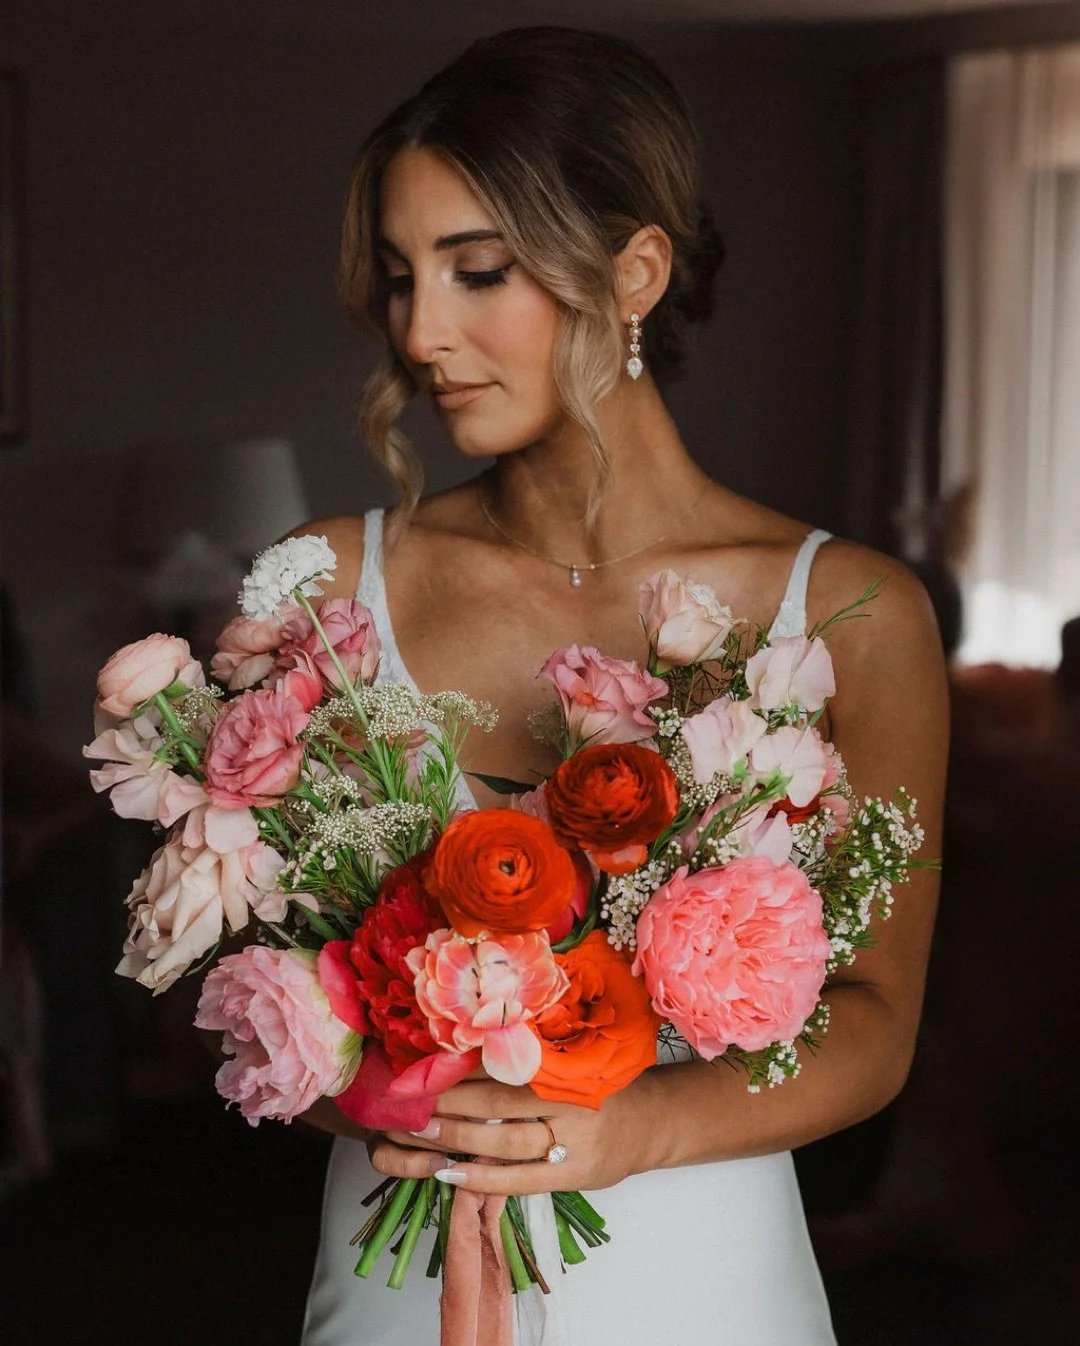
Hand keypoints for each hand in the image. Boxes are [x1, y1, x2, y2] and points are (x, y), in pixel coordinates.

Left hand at [368, 1076, 648, 1195]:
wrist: (651, 1122)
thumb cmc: (602, 1082)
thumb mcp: (574, 1057)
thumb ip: (531, 1055)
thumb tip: (466, 1044)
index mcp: (567, 1065)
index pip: (506, 1063)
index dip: (463, 1064)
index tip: (424, 1062)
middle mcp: (569, 1102)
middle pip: (499, 1101)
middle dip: (450, 1100)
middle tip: (408, 1098)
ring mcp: (573, 1142)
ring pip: (505, 1142)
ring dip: (458, 1137)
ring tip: (418, 1132)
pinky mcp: (574, 1176)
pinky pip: (522, 1179)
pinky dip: (483, 1179)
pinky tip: (450, 1172)